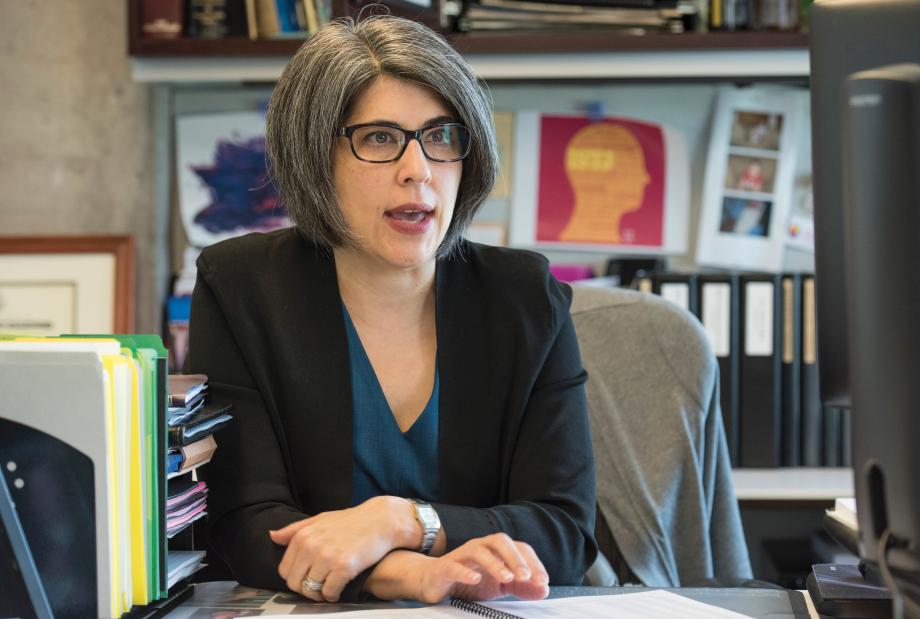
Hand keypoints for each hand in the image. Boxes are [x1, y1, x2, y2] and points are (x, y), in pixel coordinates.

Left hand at [269, 496, 416, 601]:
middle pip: (295, 583)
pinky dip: (333, 595)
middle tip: (318, 587)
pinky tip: (339, 590)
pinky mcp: (343, 566)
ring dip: (319, 594)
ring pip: (311, 590)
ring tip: (329, 588)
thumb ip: (295, 529)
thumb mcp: (320, 519)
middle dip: (305, 589)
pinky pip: (329, 592)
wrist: (381, 520)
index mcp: (303, 536)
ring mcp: (327, 556)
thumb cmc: (351, 521)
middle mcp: (311, 546)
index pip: (285, 570)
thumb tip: (272, 536)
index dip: (295, 578)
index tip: (307, 578)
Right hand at [369, 533, 549, 603]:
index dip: (533, 563)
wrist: (433, 582)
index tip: (543, 582)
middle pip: (500, 541)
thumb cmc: (468, 581)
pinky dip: (466, 572)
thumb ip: (522, 587)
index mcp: (496, 550)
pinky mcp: (445, 568)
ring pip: (479, 551)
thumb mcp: (500, 586)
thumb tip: (544, 589)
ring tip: (507, 577)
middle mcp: (480, 547)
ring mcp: (462, 556)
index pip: (519, 548)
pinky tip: (476, 579)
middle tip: (526, 577)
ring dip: (495, 563)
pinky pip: (455, 566)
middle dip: (516, 558)